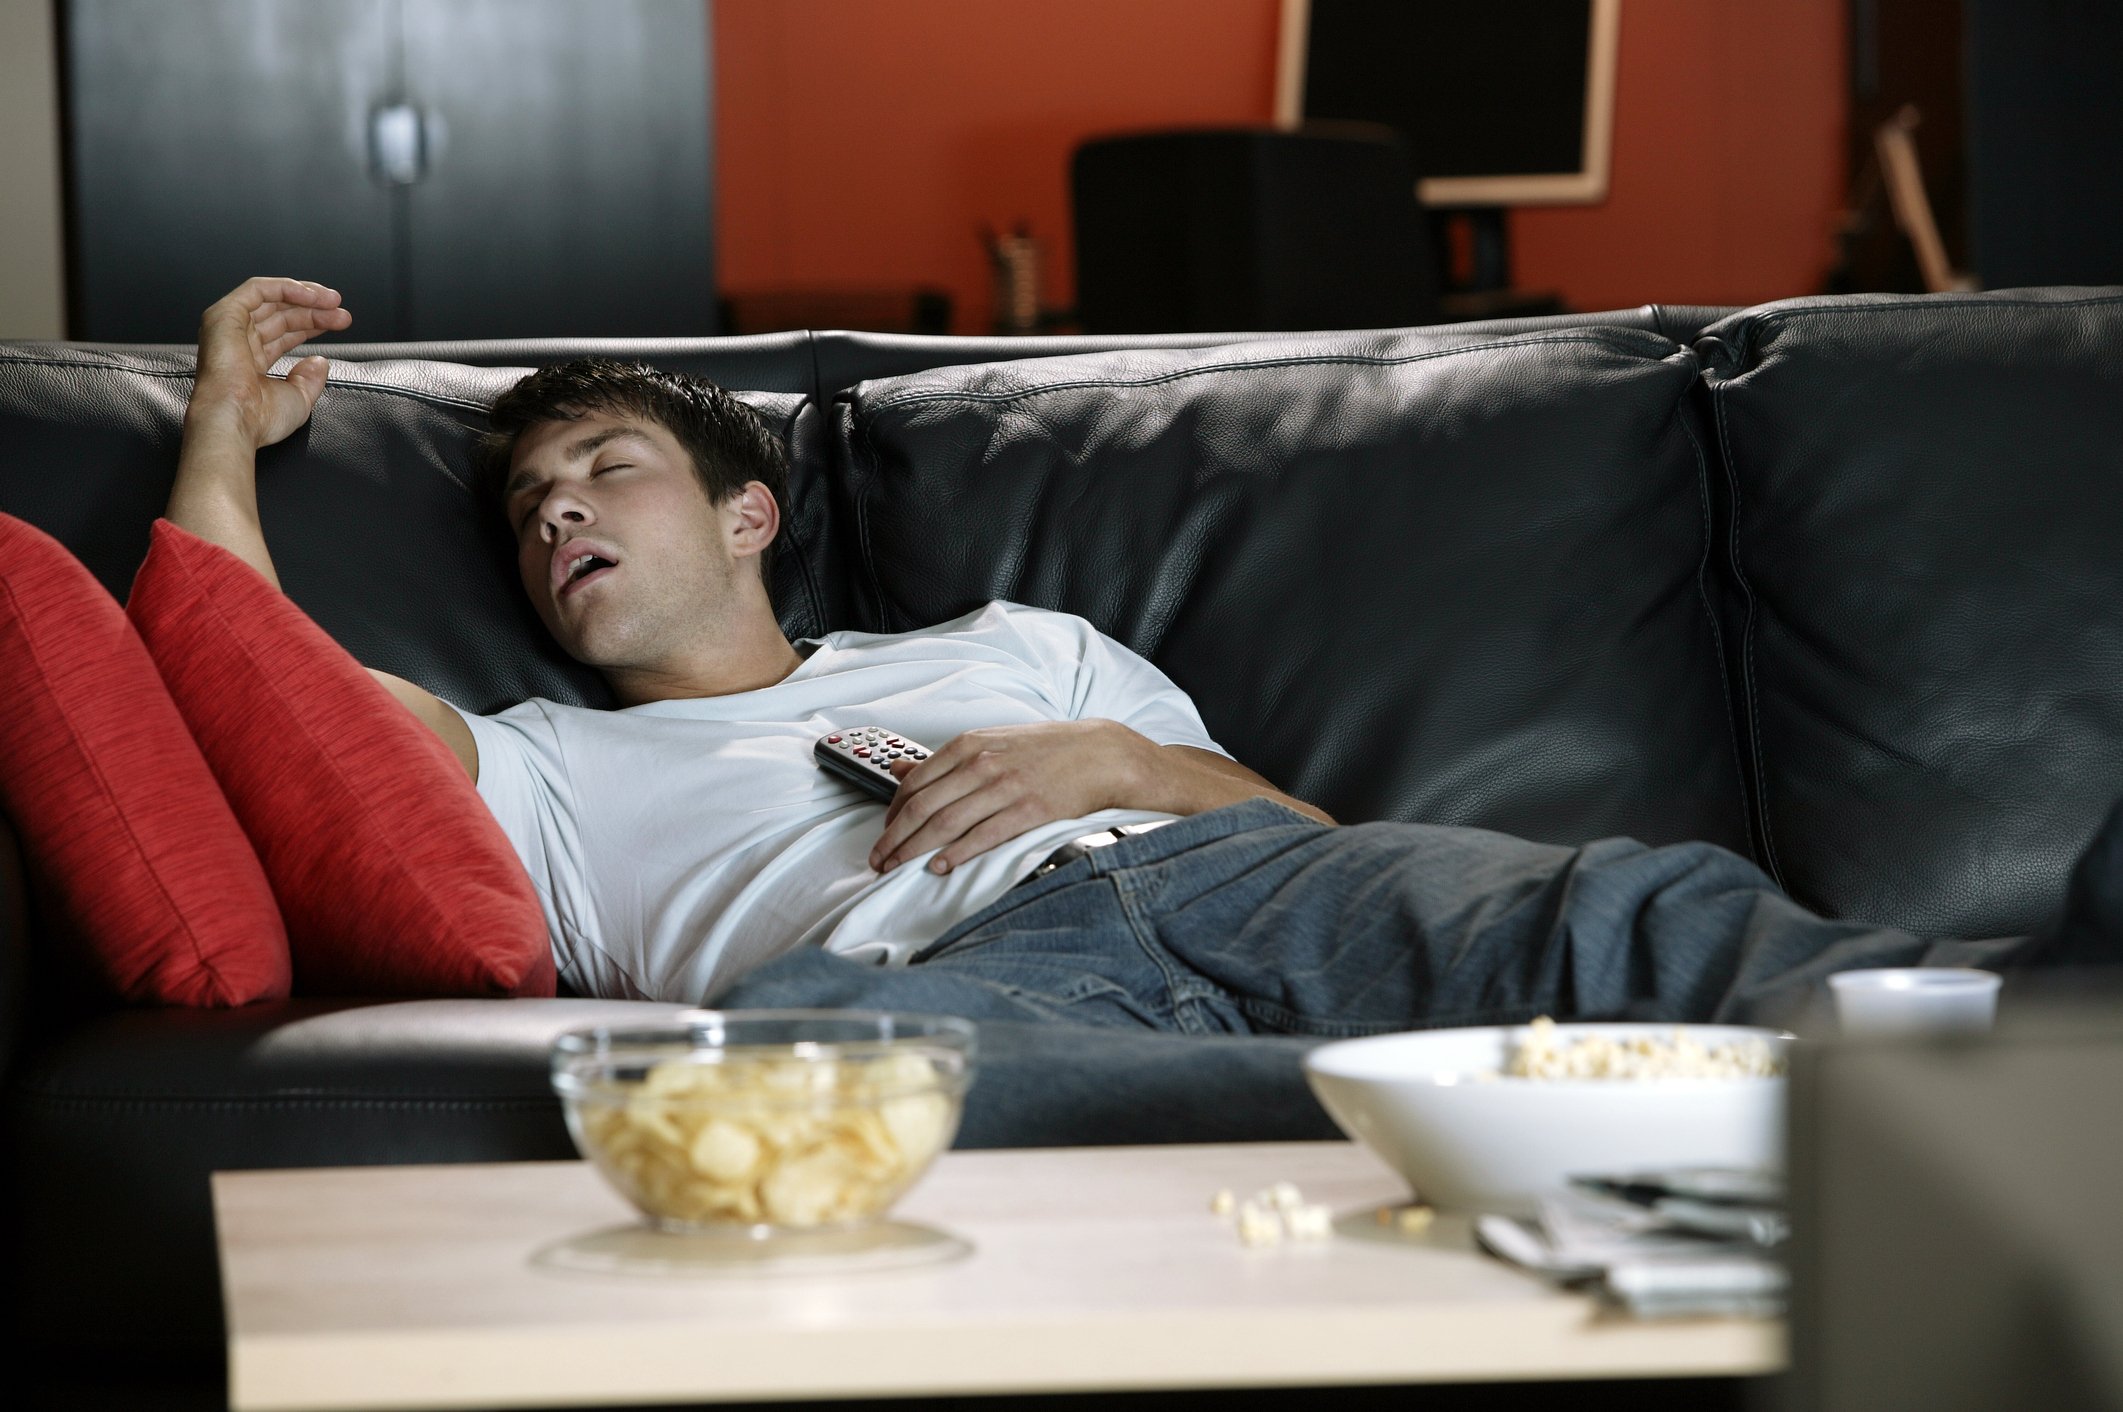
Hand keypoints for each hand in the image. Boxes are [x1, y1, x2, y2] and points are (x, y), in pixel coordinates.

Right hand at [187, 277, 352, 448]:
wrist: (235, 419)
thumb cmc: (260, 417)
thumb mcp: (298, 398)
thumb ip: (310, 379)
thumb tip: (319, 361)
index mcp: (250, 362)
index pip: (284, 334)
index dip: (312, 325)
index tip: (338, 323)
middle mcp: (238, 342)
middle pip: (280, 315)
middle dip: (314, 311)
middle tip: (342, 314)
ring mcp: (229, 327)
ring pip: (271, 300)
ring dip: (306, 297)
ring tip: (334, 302)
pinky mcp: (224, 314)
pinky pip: (258, 289)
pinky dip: (286, 288)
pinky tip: (312, 296)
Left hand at [870, 720, 1157, 874]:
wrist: (1100, 754)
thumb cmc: (1045, 751)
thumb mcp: (989, 742)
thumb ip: (945, 761)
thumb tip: (901, 769)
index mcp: (969, 745)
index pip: (914, 783)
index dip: (891, 814)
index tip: (882, 835)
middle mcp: (982, 764)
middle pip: (922, 807)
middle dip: (894, 839)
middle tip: (878, 861)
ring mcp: (1005, 787)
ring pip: (945, 824)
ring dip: (915, 851)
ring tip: (898, 868)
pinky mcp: (1029, 811)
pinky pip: (983, 836)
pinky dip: (956, 854)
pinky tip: (939, 866)